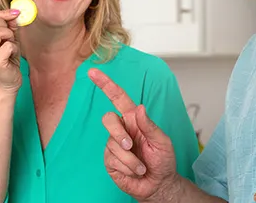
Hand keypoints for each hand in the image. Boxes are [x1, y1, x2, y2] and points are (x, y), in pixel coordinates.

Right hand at [0, 9, 21, 92]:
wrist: (6, 82)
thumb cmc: (7, 59)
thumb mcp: (7, 38)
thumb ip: (8, 25)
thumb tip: (14, 13)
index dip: (3, 13)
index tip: (15, 14)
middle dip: (6, 25)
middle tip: (11, 36)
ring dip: (10, 36)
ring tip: (10, 46)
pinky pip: (8, 45)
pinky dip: (14, 48)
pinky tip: (12, 55)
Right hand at [88, 68, 179, 201]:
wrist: (158, 185)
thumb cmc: (163, 161)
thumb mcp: (162, 141)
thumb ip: (150, 125)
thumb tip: (140, 108)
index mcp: (134, 119)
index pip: (117, 98)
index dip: (105, 84)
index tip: (93, 71)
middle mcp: (122, 129)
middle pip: (108, 119)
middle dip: (118, 133)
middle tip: (131, 146)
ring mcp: (114, 145)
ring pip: (112, 144)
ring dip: (130, 159)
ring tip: (141, 167)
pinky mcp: (109, 161)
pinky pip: (112, 159)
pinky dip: (127, 167)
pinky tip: (134, 172)